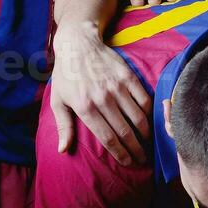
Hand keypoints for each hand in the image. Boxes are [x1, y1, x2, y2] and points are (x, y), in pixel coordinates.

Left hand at [49, 21, 151, 165]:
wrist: (79, 44)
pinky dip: (149, 113)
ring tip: (148, 144)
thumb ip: (63, 126)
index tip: (128, 162)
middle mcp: (103, 99)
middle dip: (136, 149)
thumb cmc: (66, 75)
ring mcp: (117, 87)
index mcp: (85, 108)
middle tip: (142, 160)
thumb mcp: (57, 101)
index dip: (120, 154)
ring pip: (138, 117)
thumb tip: (63, 150)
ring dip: (145, 134)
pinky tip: (150, 121)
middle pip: (125, 132)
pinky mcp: (129, 76)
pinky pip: (144, 99)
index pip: (108, 138)